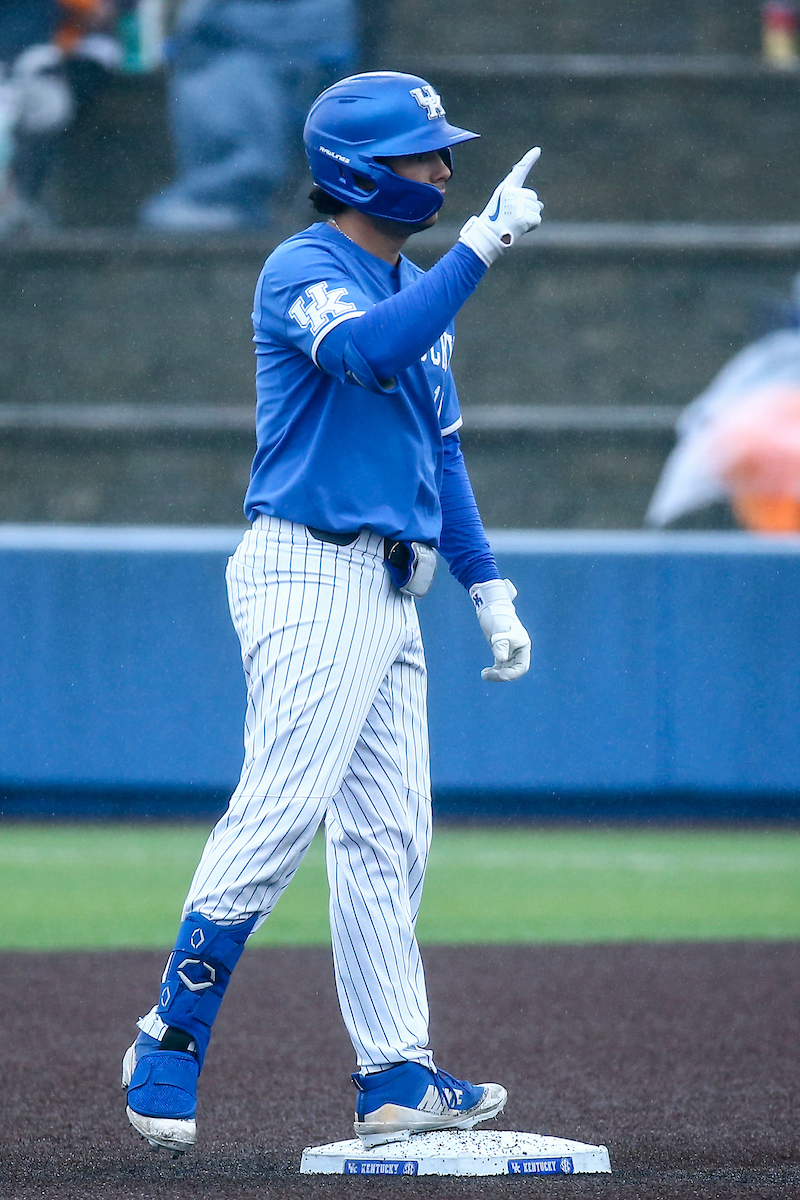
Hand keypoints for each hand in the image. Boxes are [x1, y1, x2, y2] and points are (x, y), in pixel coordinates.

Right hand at [458, 147, 543, 266]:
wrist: (489, 237)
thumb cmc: (495, 223)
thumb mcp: (504, 207)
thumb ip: (522, 202)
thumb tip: (541, 205)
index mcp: (506, 189)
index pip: (520, 171)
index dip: (529, 160)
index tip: (537, 150)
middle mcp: (513, 193)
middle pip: (533, 198)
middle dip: (529, 209)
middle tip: (514, 219)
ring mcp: (519, 204)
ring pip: (537, 210)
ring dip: (530, 219)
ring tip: (515, 224)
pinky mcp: (525, 216)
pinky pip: (537, 220)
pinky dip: (531, 227)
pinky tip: (520, 229)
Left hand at [469, 578, 530, 681]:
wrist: (491, 608)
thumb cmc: (497, 617)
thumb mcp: (499, 630)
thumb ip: (501, 644)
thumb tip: (501, 660)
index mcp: (523, 646)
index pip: (522, 667)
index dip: (512, 674)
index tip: (500, 674)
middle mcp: (518, 650)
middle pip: (514, 670)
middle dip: (502, 675)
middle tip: (488, 674)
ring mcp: (510, 652)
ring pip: (506, 669)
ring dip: (496, 674)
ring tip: (484, 674)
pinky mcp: (501, 651)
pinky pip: (500, 666)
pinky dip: (493, 670)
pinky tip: (485, 672)